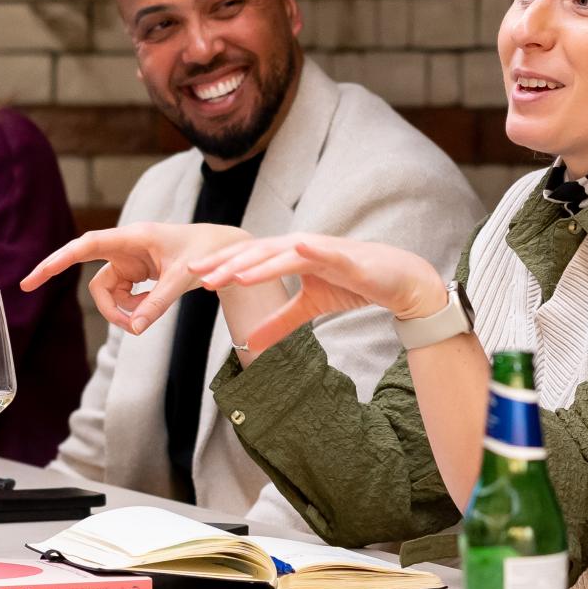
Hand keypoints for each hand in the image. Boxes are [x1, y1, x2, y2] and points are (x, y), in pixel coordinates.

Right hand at [22, 222, 251, 335]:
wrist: (222, 249)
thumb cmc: (204, 253)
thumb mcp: (182, 279)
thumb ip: (158, 303)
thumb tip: (135, 330)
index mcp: (132, 237)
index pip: (84, 247)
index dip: (56, 262)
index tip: (32, 280)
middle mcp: (125, 247)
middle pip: (98, 284)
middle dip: (109, 309)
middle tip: (131, 327)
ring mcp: (128, 261)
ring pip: (109, 294)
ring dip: (126, 311)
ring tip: (152, 314)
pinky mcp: (135, 272)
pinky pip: (122, 297)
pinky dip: (134, 308)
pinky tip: (154, 305)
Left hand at [189, 233, 445, 351]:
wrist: (396, 279)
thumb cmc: (352, 285)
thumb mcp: (310, 306)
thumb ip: (279, 321)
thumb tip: (250, 341)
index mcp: (290, 255)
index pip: (249, 259)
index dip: (220, 266)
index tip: (191, 275)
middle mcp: (301, 247)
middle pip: (257, 253)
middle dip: (226, 263)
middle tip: (194, 273)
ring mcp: (323, 249)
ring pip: (283, 254)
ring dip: (256, 263)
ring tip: (231, 274)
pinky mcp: (345, 257)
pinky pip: (322, 254)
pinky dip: (307, 251)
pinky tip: (294, 249)